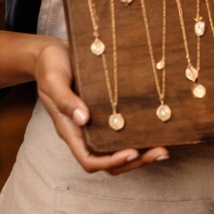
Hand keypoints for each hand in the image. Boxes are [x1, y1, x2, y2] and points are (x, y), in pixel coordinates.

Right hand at [35, 37, 169, 173]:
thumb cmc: (50, 65)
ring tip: (164, 145)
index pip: (89, 159)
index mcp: (70, 129)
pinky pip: (123, 128)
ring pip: (118, 147)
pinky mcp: (107, 109)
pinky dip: (140, 132)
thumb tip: (84, 119)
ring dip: (141, 151)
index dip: (110, 162)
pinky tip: (157, 126)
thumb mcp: (53, 80)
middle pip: (108, 160)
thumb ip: (65, 100)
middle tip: (160, 152)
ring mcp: (96, 121)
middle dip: (134, 161)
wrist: (52, 52)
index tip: (132, 152)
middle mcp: (84, 130)